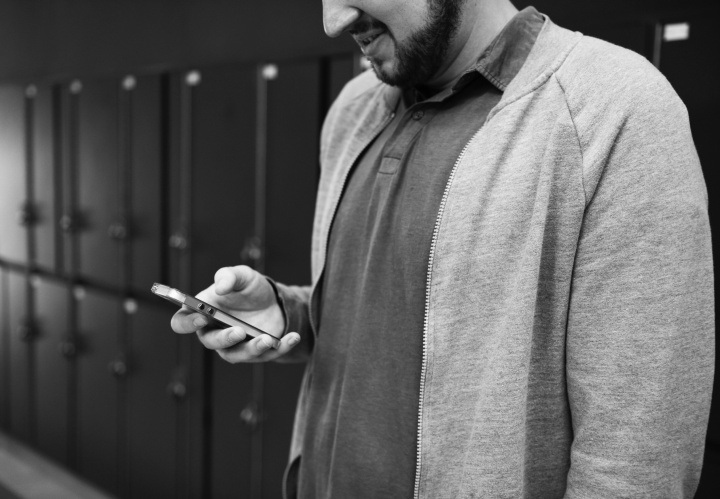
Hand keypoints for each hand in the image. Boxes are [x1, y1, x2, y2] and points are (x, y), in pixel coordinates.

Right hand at [170, 265, 300, 362]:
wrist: (274, 300)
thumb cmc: (249, 288)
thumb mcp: (242, 276)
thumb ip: (228, 276)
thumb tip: (219, 288)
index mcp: (202, 313)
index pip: (182, 322)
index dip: (188, 323)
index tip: (202, 317)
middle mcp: (215, 333)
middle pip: (211, 342)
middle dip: (224, 339)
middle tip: (239, 331)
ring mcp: (235, 346)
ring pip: (237, 355)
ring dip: (252, 349)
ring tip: (267, 339)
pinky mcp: (257, 353)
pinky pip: (267, 355)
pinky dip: (281, 347)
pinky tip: (293, 336)